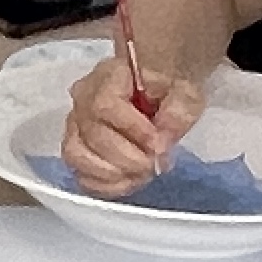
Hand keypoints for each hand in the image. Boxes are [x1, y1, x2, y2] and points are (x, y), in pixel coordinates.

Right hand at [58, 55, 203, 193]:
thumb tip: (160, 147)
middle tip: (154, 164)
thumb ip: (176, 114)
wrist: (158, 85)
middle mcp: (83, 99)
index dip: (131, 130)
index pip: (105, 105)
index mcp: (108, 76)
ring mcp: (76, 125)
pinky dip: (105, 185)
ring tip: (141, 173)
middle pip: (91, 134)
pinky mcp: (78, 148)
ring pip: (76, 155)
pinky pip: (80, 173)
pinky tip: (130, 181)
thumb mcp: (185, 91)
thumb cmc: (169, 84)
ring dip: (112, 174)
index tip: (158, 144)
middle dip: (126, 157)